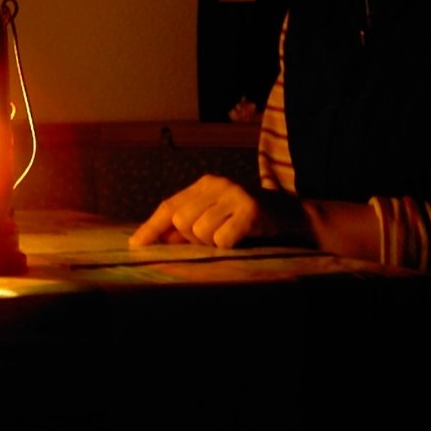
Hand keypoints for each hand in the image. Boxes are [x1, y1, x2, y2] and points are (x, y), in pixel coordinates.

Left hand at [128, 174, 311, 248]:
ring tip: (232, 235)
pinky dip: (229, 246)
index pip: (169, 206)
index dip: (152, 227)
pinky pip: (222, 239)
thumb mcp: (216, 219)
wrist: (294, 217)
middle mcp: (217, 184)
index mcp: (205, 185)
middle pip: (181, 222)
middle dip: (193, 239)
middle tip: (216, 238)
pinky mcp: (251, 210)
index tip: (136, 245)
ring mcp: (234, 194)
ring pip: (200, 231)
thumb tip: (153, 241)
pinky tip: (242, 238)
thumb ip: (187, 228)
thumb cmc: (248, 222)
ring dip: (213, 243)